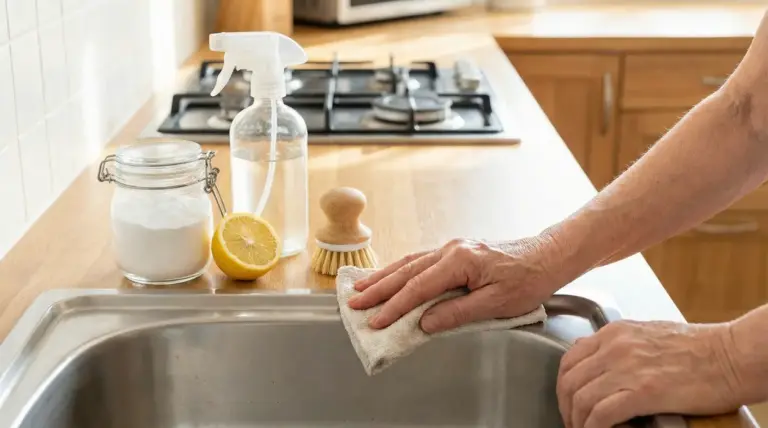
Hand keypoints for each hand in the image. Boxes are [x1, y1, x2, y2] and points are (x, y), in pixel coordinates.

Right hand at [347, 236, 559, 332]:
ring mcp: (451, 248)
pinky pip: (420, 260)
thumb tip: (425, 323)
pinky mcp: (455, 252)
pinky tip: (390, 276)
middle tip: (354, 303)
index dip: (395, 306)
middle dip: (379, 288)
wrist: (547, 255)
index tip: (376, 320)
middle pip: (406, 271)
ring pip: (409, 262)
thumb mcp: (496, 303)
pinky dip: (400, 270)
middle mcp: (450, 250)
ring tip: (362, 288)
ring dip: (384, 277)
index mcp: (460, 261)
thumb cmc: (527, 279)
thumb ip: (458, 313)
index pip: (419, 287)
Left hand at [557, 320, 743, 427]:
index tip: (568, 401)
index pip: (569, 359)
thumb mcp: (647, 334)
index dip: (564, 386)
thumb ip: (619, 345)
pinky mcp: (643, 392)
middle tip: (573, 421)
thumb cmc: (699, 347)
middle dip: (566, 407)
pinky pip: (601, 414)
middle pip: (569, 381)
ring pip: (581, 399)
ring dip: (578, 421)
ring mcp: (627, 368)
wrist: (730, 356)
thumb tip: (598, 361)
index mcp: (614, 333)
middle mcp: (614, 347)